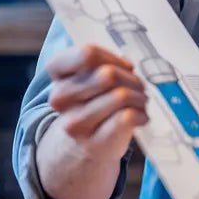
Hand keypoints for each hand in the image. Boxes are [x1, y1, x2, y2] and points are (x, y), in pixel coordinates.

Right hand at [46, 44, 148, 160]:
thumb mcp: (90, 76)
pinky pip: (126, 118)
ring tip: (139, 103)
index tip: (122, 67)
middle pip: (109, 75)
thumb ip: (104, 64)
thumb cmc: (93, 101)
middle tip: (137, 88)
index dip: (112, 58)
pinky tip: (139, 117)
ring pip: (120, 96)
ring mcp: (75, 123)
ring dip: (139, 98)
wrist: (81, 145)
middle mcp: (60, 98)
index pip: (87, 53)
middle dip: (131, 79)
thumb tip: (127, 67)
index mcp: (58, 73)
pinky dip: (140, 114)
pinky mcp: (93, 142)